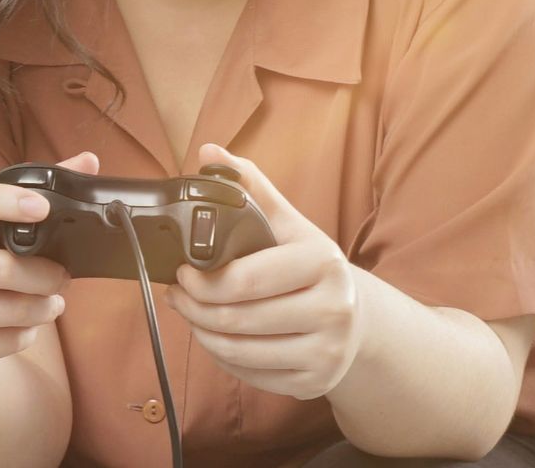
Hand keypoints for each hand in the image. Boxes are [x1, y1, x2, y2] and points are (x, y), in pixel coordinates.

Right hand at [0, 152, 97, 365]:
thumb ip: (27, 189)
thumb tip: (88, 160)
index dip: (2, 202)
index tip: (42, 206)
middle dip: (43, 273)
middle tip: (63, 275)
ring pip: (3, 309)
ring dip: (41, 306)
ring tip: (54, 300)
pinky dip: (25, 334)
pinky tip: (28, 323)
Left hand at [167, 143, 366, 400]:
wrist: (357, 316)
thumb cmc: (310, 265)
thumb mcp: (288, 224)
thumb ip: (249, 187)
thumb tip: (210, 152)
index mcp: (322, 262)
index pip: (247, 280)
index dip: (203, 280)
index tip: (182, 269)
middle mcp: (333, 309)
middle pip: (238, 319)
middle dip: (194, 307)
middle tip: (177, 294)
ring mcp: (328, 352)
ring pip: (240, 352)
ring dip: (202, 334)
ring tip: (190, 314)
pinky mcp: (317, 383)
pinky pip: (253, 377)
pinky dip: (225, 359)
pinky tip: (216, 338)